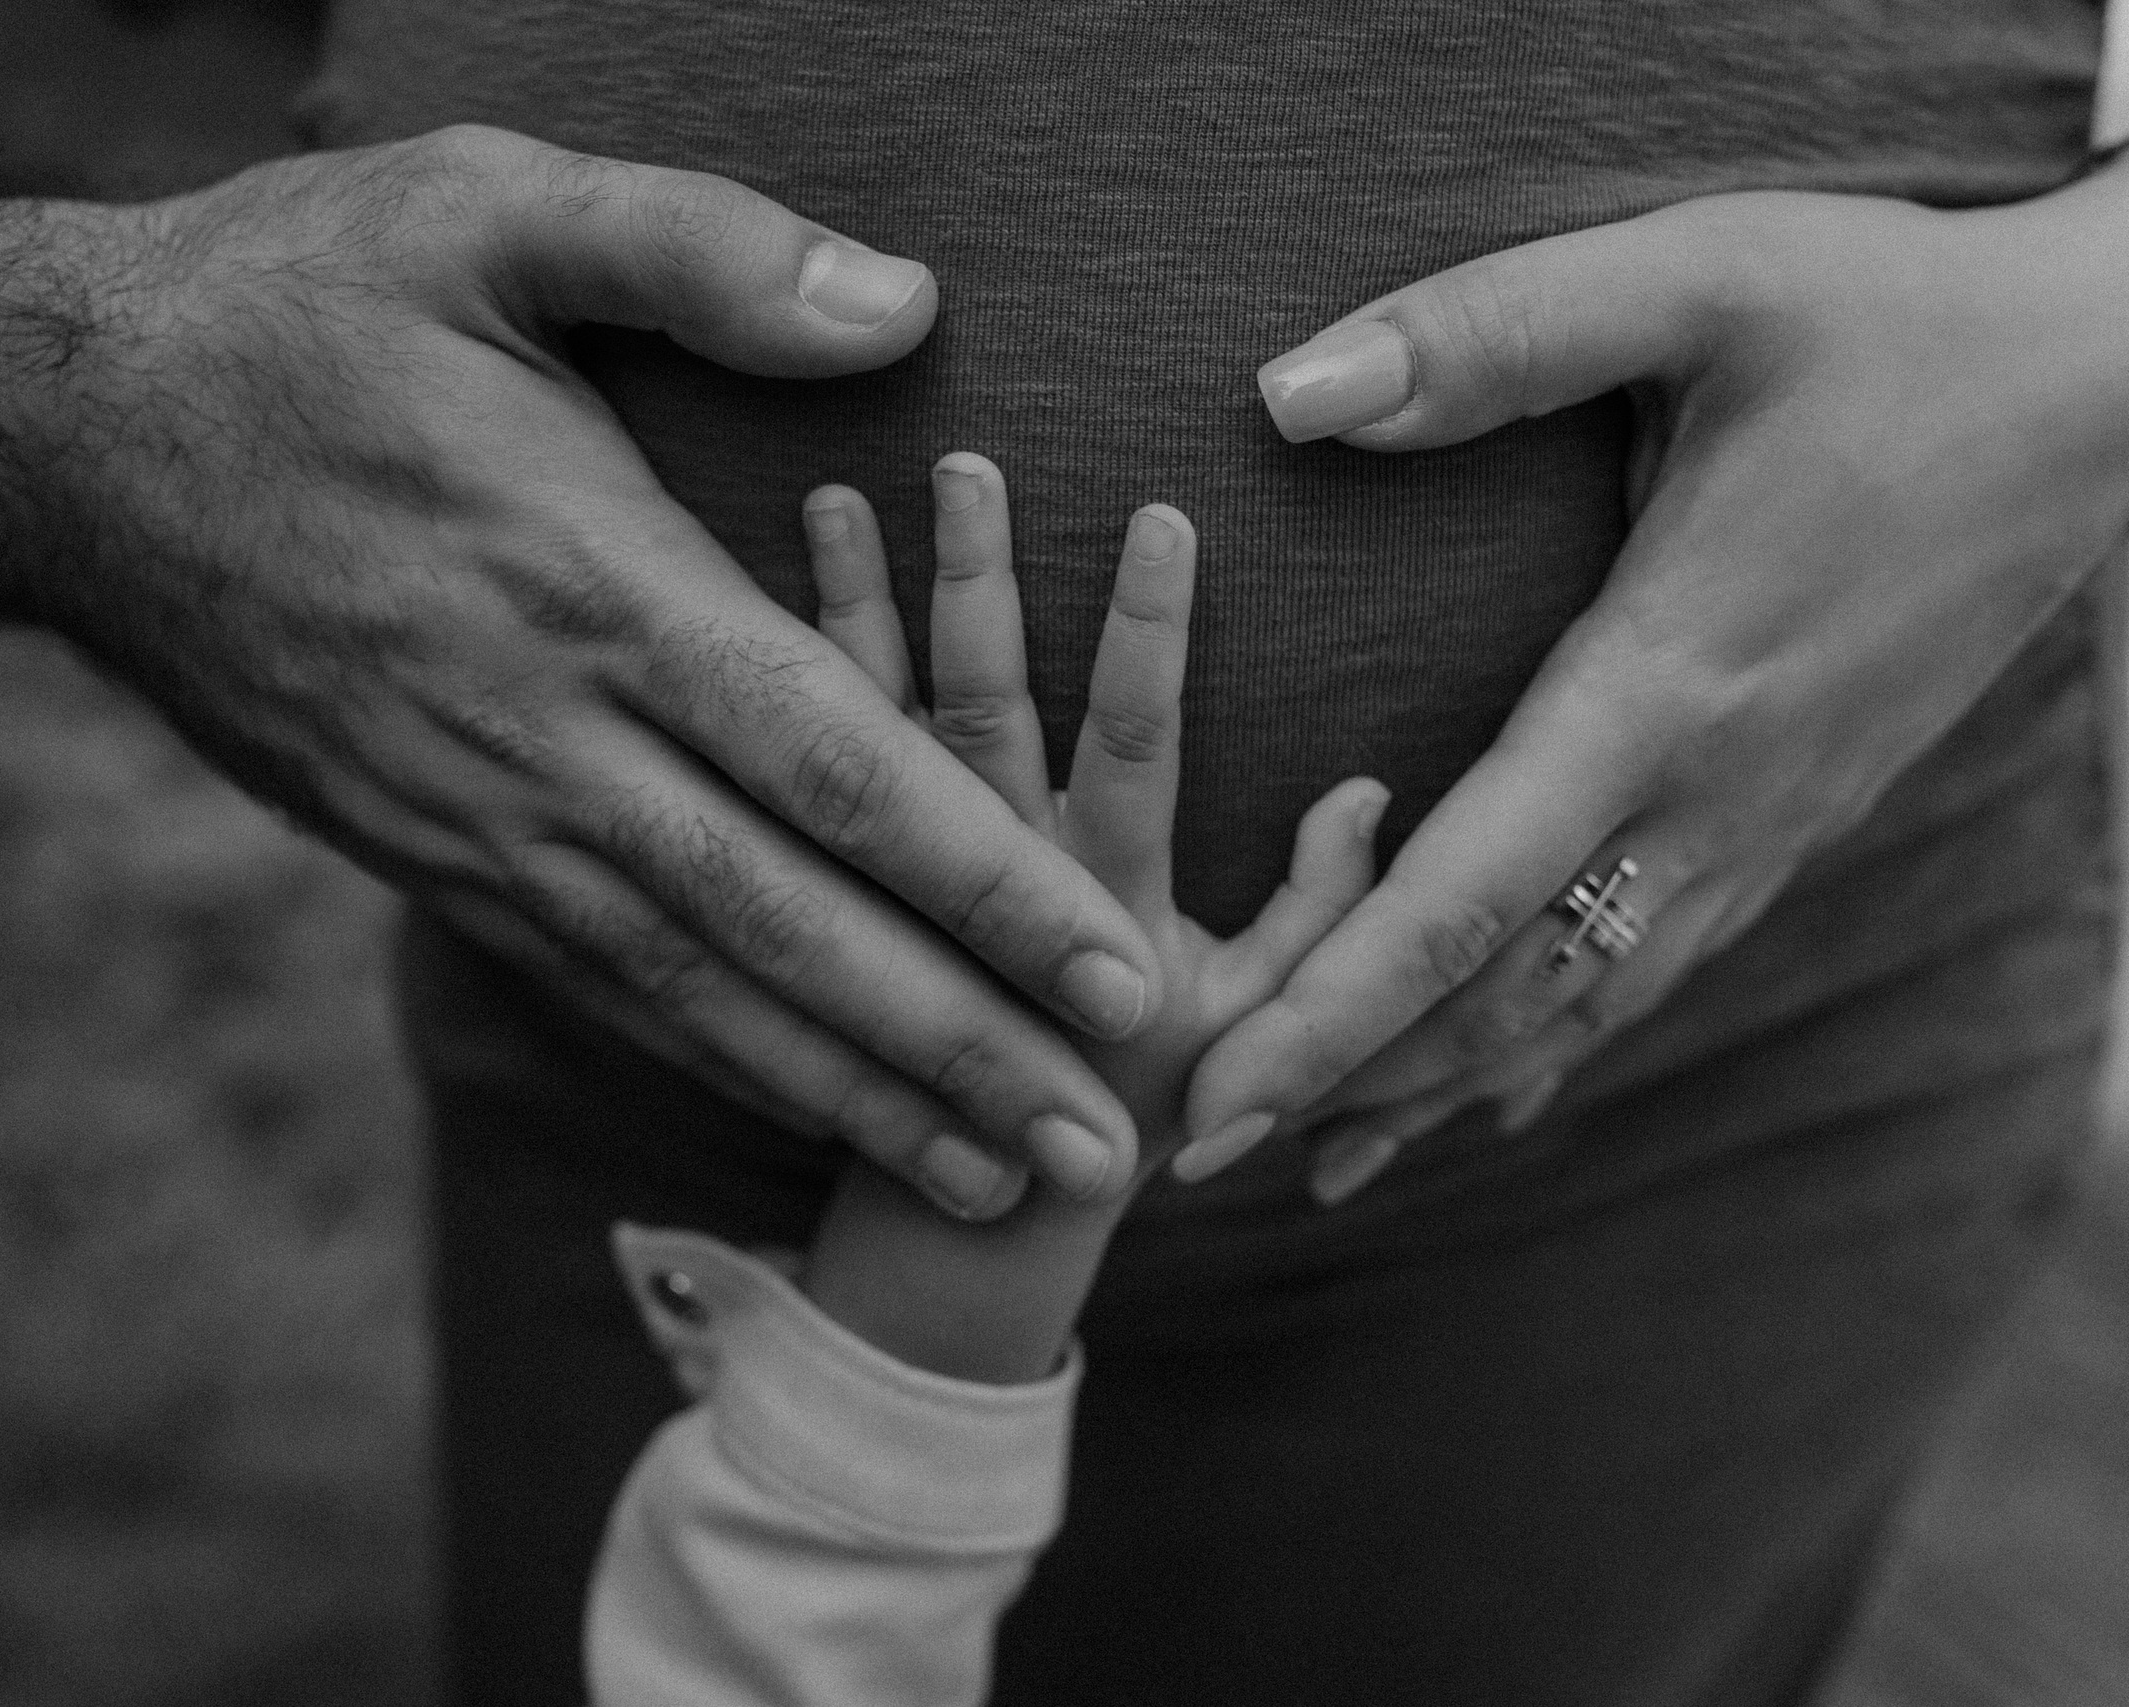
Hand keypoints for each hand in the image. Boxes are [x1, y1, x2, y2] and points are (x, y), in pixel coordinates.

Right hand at [34, 130, 1168, 1212]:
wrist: (60, 437)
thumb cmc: (292, 306)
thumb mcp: (485, 208)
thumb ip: (700, 252)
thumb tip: (904, 306)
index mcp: (595, 589)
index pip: (834, 767)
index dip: (986, 882)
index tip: (1116, 970)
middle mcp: (546, 741)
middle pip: (787, 927)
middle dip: (953, 1048)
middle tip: (1099, 1147)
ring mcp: (479, 819)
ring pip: (695, 991)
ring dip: (851, 1095)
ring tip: (987, 1184)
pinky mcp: (428, 853)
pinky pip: (598, 983)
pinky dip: (715, 1060)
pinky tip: (807, 1110)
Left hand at [802, 454, 1386, 1171]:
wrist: (977, 1214)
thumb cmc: (1141, 1108)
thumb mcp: (1258, 1020)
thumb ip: (1324, 910)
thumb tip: (1368, 787)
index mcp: (1103, 906)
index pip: (1131, 742)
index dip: (1145, 633)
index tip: (1158, 515)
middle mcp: (996, 884)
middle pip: (982, 710)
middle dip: (977, 577)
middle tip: (964, 461)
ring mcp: (907, 885)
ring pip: (875, 725)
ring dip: (856, 604)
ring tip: (832, 489)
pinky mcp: (840, 886)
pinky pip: (807, 773)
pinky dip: (790, 675)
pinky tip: (760, 580)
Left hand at [1176, 137, 2128, 1199]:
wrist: (2110, 380)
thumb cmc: (1901, 315)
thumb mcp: (1704, 277)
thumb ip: (1496, 333)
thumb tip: (1287, 394)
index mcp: (1667, 681)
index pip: (1465, 896)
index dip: (1328, 1015)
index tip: (1213, 1106)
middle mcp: (1718, 792)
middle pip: (1506, 994)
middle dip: (1349, 1084)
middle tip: (1200, 1154)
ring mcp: (1770, 820)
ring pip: (1584, 1005)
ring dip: (1439, 1085)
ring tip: (1316, 1156)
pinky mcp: (1798, 813)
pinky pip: (1654, 969)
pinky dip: (1551, 1045)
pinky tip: (1492, 1095)